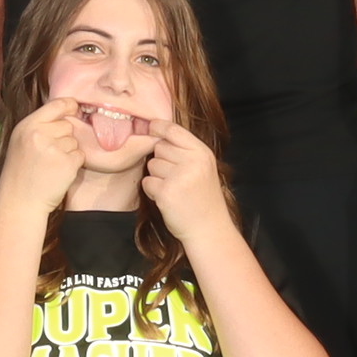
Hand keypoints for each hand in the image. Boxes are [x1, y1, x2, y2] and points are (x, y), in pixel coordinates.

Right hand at [0, 95, 94, 209]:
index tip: (74, 108)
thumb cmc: (21, 173)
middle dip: (64, 137)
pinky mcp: (67, 163)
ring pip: (74, 141)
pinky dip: (74, 164)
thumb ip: (38, 126)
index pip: (56, 104)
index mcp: (26, 126)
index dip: (69, 106)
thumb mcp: (21, 142)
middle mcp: (39, 134)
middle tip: (49, 153)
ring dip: (68, 152)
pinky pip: (80, 155)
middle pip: (68, 125)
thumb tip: (65, 110)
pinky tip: (59, 172)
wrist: (20, 202)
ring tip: (51, 165)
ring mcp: (53, 148)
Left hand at [135, 116, 228, 245]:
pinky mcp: (166, 192)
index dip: (158, 127)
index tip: (151, 127)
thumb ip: (185, 150)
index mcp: (202, 153)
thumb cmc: (203, 198)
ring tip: (174, 189)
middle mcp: (192, 162)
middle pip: (159, 147)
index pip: (174, 130)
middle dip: (161, 160)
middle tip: (176, 177)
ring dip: (157, 177)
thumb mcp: (203, 168)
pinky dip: (152, 191)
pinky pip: (147, 182)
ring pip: (151, 164)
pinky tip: (168, 198)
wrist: (209, 229)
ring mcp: (179, 177)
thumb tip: (156, 133)